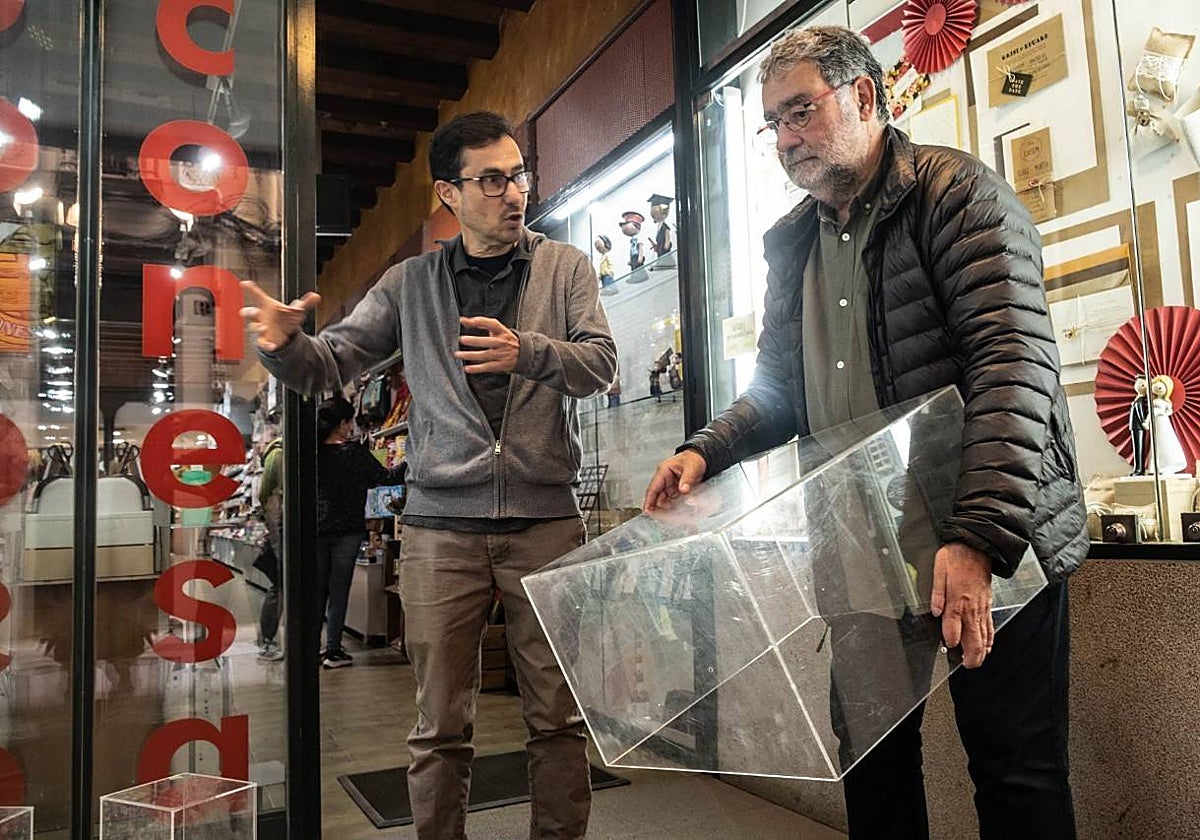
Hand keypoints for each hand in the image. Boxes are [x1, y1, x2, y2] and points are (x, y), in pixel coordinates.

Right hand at [239, 281, 320, 351]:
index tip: (244, 283)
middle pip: (250, 312)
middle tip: (253, 311)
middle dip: (249, 311)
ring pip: (254, 327)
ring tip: (264, 327)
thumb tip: (317, 296)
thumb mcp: (295, 311)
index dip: (250, 289)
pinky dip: (267, 345)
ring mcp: (260, 329)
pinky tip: (272, 346)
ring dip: (258, 327)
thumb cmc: (284, 319)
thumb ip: (305, 304)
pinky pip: (262, 343)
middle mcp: (260, 317)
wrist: (283, 334)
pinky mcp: (263, 340)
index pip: (257, 296)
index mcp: (266, 306)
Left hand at [456, 316, 519, 373]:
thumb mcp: (497, 329)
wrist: (524, 354)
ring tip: (458, 354)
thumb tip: (462, 320)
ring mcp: (502, 354)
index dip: (481, 321)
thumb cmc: (505, 339)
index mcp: (502, 331)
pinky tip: (467, 368)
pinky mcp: (500, 365)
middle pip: (488, 341)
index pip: (493, 324)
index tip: (469, 321)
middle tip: (461, 339)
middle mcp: (502, 342)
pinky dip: (477, 369)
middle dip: (475, 340)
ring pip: (485, 355)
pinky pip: (487, 367)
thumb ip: (480, 323)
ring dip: (471, 355)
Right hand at [643, 449, 706, 512]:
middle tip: (661, 518)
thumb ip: (687, 479)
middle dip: (658, 508)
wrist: (701, 458)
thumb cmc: (693, 459)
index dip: (649, 500)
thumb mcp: (692, 467)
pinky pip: (673, 501)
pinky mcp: (676, 490)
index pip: (653, 488)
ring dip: (667, 508)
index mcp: (664, 471)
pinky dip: (674, 507)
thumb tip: (684, 490)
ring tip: (670, 517)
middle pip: (658, 496)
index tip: (647, 510)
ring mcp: (670, 485)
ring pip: (665, 500)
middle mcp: (665, 479)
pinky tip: (677, 513)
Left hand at [931, 542, 993, 668]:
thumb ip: (937, 593)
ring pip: (984, 636)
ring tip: (975, 662)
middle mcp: (972, 607)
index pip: (953, 628)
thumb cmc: (956, 557)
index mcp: (957, 600)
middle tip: (966, 665)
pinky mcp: (988, 605)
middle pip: (973, 638)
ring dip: (981, 651)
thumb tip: (935, 612)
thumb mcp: (938, 570)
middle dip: (971, 656)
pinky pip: (991, 626)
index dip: (950, 640)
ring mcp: (982, 607)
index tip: (948, 647)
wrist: (977, 547)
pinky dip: (990, 639)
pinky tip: (988, 646)